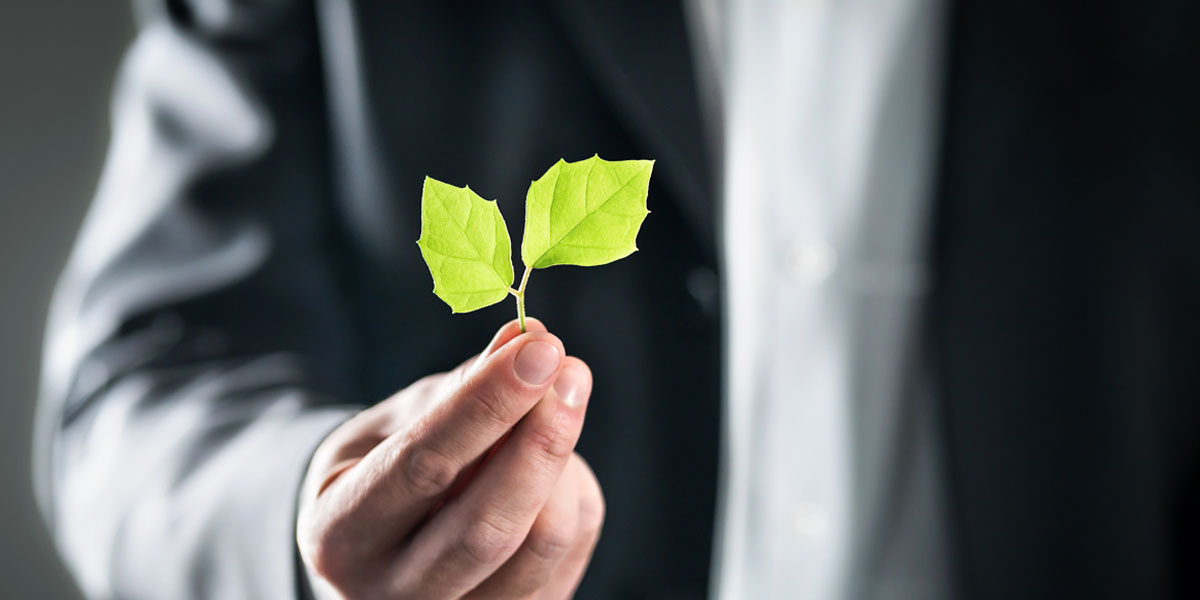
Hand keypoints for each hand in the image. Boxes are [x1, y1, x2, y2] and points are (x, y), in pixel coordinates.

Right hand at [297, 318, 602, 599]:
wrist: (372, 553)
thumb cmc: (379, 471)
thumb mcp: (393, 424)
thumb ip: (458, 389)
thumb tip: (529, 339)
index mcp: (339, 537)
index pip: (424, 467)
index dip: (488, 404)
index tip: (539, 349)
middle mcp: (392, 598)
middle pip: (489, 526)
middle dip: (540, 439)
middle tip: (571, 369)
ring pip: (543, 543)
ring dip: (562, 462)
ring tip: (553, 408)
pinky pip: (567, 553)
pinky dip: (570, 493)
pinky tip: (548, 461)